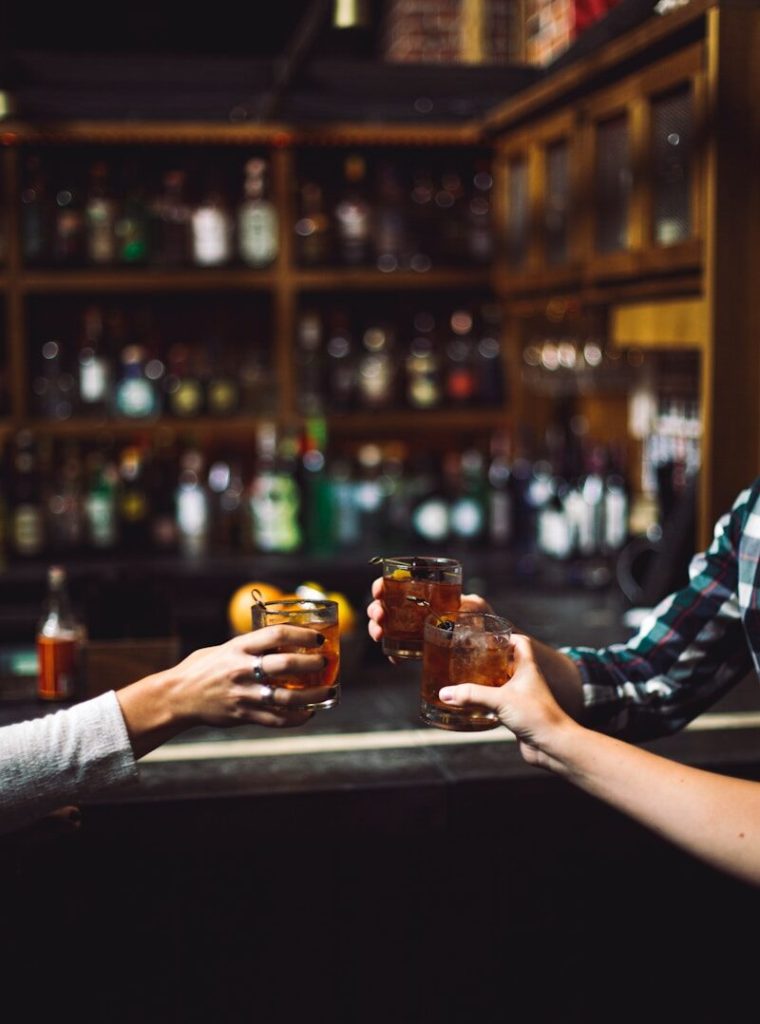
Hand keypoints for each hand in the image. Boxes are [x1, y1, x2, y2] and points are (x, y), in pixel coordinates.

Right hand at [118, 627, 330, 757]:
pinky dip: (297, 717)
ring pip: (287, 697)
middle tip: (325, 662)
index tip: (317, 638)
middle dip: (312, 664)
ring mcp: (244, 695)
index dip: (301, 635)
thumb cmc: (203, 668)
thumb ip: (250, 646)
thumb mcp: (225, 648)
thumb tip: (282, 641)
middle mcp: (242, 670)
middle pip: (285, 665)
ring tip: (328, 690)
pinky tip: (310, 712)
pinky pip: (277, 719)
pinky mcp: (244, 715)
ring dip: (313, 695)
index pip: (276, 635)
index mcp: (238, 648)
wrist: (178, 696)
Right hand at [366, 576, 492, 657]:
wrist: (486, 641)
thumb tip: (465, 602)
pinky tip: (395, 658)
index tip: (378, 591)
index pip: (396, 585)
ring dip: (376, 628)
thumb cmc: (481, 617)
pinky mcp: (416, 649)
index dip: (382, 586)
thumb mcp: (476, 606)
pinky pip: (398, 650)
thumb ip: (472, 603)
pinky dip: (393, 653)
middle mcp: (413, 610)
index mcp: (423, 593)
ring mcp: (412, 629)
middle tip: (380, 616)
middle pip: (384, 606)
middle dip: (375, 609)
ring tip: (379, 634)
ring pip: (385, 626)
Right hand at [438, 634, 576, 770]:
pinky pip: (500, 703)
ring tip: (466, 678)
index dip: (505, 636)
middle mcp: (526, 680)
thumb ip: (471, 695)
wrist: (553, 745)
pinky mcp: (517, 714)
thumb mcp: (500, 700)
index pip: (519, 642)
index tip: (486, 636)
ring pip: (503, 683)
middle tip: (469, 657)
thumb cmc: (537, 716)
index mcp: (527, 667)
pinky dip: (487, 702)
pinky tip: (472, 705)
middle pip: (507, 662)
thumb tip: (445, 693)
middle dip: (489, 659)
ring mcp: (522, 697)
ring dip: (487, 681)